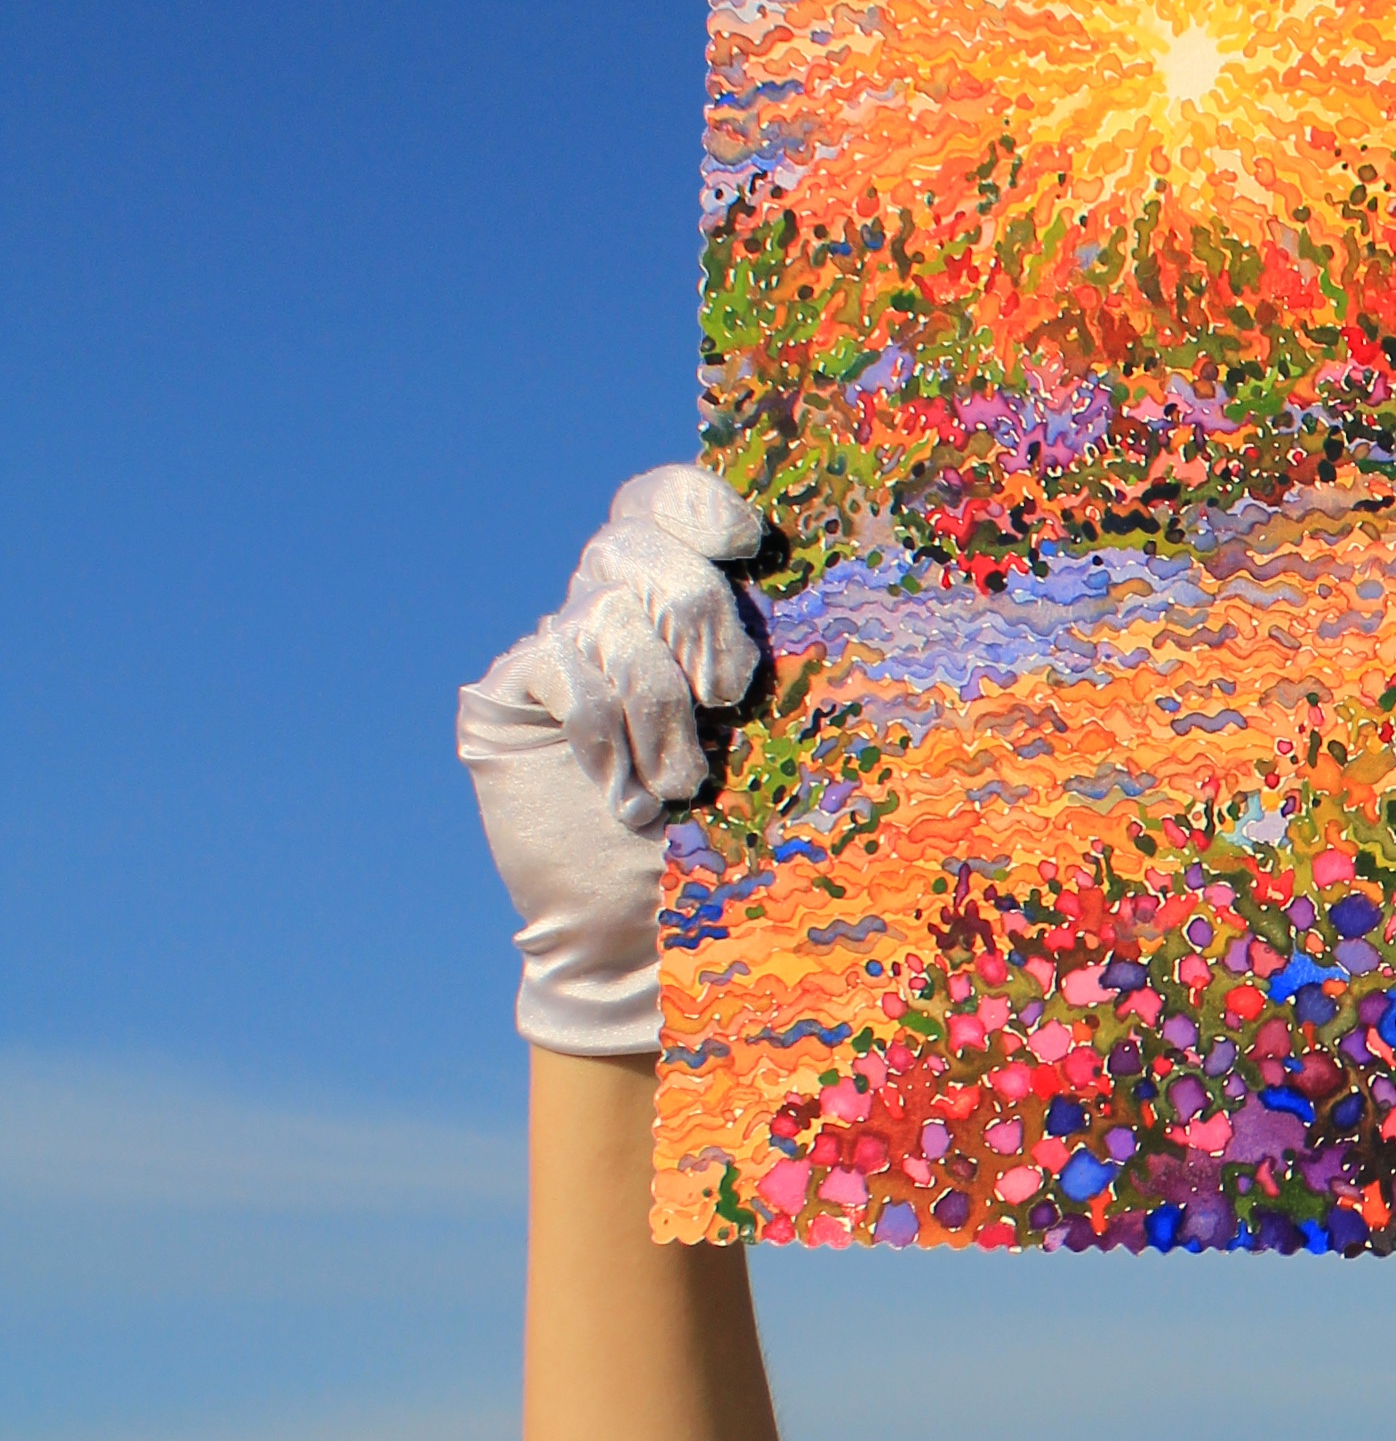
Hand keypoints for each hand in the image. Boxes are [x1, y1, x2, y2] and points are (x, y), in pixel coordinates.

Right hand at [457, 464, 765, 1056]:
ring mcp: (553, 650)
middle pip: (633, 540)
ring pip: (604, 610)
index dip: (694, 499)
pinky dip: (607, 733)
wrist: (643, 941)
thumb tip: (847, 573)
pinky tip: (626, 798)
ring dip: (658, 703)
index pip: (665, 503)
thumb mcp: (778, 742)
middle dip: (694, 610)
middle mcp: (608, 612)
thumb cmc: (729, 845)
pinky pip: (561, 671)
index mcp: (675, 604)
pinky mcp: (504, 696)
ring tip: (680, 783)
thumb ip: (782, 661)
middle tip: (728, 695)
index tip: (746, 542)